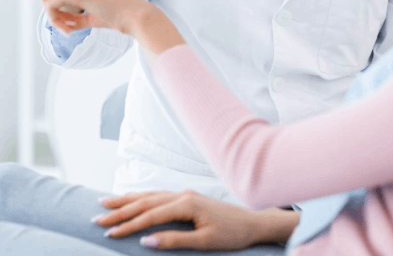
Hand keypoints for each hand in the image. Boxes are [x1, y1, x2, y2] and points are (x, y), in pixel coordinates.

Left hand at [33, 0, 185, 55]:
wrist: (133, 15)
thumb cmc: (118, 14)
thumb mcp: (94, 14)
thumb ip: (78, 18)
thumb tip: (67, 25)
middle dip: (49, 8)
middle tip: (62, 24)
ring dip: (53, 16)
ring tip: (66, 28)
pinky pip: (51, 6)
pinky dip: (55, 20)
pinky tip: (68, 29)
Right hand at [94, 190, 263, 250]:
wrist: (253, 222)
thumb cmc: (231, 234)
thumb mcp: (204, 242)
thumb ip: (174, 240)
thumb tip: (145, 241)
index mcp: (186, 204)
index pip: (150, 214)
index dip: (128, 224)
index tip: (107, 232)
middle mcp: (183, 195)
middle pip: (146, 201)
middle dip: (121, 208)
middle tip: (97, 215)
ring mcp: (186, 194)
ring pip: (151, 195)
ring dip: (129, 199)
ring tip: (107, 202)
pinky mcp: (189, 197)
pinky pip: (160, 195)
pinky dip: (144, 197)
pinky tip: (135, 199)